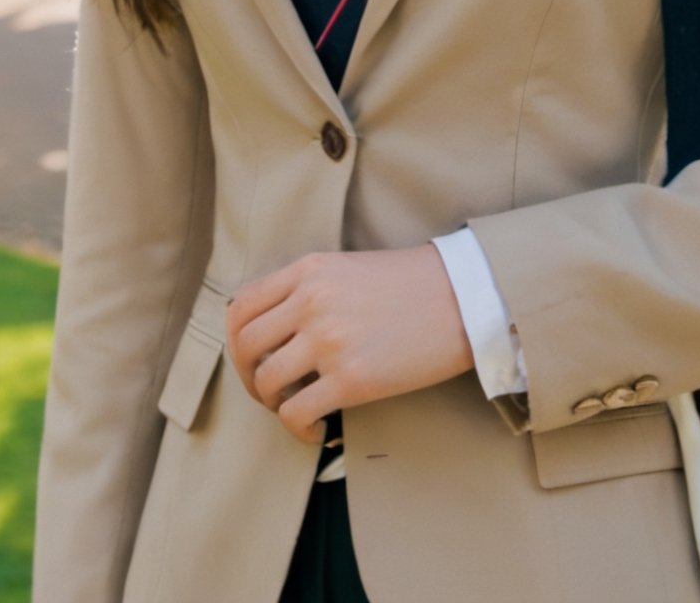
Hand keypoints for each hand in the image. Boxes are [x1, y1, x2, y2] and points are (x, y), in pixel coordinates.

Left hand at [225, 245, 473, 444]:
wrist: (463, 298)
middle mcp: (311, 301)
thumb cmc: (410, 286)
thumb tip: (272, 332)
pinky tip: (317, 429)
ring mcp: (329, 340)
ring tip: (297, 408)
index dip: (236, 342)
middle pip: (246, 347)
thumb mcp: (348, 270)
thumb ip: (307, 290)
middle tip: (271, 392)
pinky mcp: (352, 378)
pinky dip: (298, 430)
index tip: (252, 360)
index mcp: (309, 270)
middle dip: (250, 377)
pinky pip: (297, 413)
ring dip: (274, 404)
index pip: (242, 306)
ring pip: (266, 382)